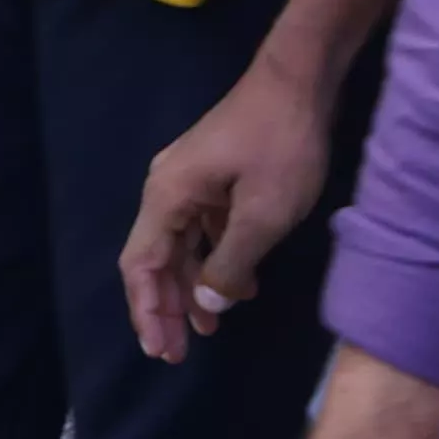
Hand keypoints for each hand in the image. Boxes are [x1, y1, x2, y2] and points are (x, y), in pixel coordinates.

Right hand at [123, 56, 331, 362]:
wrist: (297, 83)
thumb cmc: (279, 147)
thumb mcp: (262, 215)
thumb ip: (231, 264)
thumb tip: (207, 305)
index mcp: (166, 197)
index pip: (141, 264)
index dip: (147, 310)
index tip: (160, 351)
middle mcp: (166, 190)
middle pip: (154, 258)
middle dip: (163, 308)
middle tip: (176, 355)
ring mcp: (189, 182)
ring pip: (178, 246)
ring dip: (188, 289)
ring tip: (204, 333)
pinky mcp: (212, 178)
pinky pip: (201, 231)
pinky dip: (210, 263)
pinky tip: (238, 288)